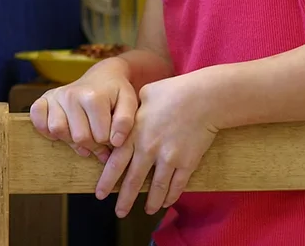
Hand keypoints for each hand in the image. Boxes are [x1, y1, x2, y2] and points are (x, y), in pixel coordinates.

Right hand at [29, 57, 137, 163]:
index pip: (99, 137)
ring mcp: (56, 96)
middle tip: (99, 139)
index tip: (112, 136)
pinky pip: (38, 120)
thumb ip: (126, 121)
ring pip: (58, 131)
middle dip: (92, 144)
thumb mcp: (129, 102)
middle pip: (78, 137)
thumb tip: (115, 141)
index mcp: (94, 97)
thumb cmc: (116, 92)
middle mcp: (72, 95)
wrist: (103, 75)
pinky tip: (63, 129)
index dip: (108, 142)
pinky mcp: (45, 99)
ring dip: (71, 139)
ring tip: (84, 133)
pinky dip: (45, 129)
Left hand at [94, 71, 218, 217]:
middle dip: (125, 200)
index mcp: (135, 134)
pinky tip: (168, 201)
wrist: (204, 97)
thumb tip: (126, 114)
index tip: (99, 194)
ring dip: (151, 203)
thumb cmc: (175, 91)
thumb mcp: (146, 94)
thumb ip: (133, 109)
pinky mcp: (187, 162)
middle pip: (133, 181)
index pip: (116, 164)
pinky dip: (171, 196)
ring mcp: (169, 158)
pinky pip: (177, 185)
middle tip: (119, 213)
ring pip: (157, 188)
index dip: (107, 181)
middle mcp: (149, 149)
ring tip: (147, 210)